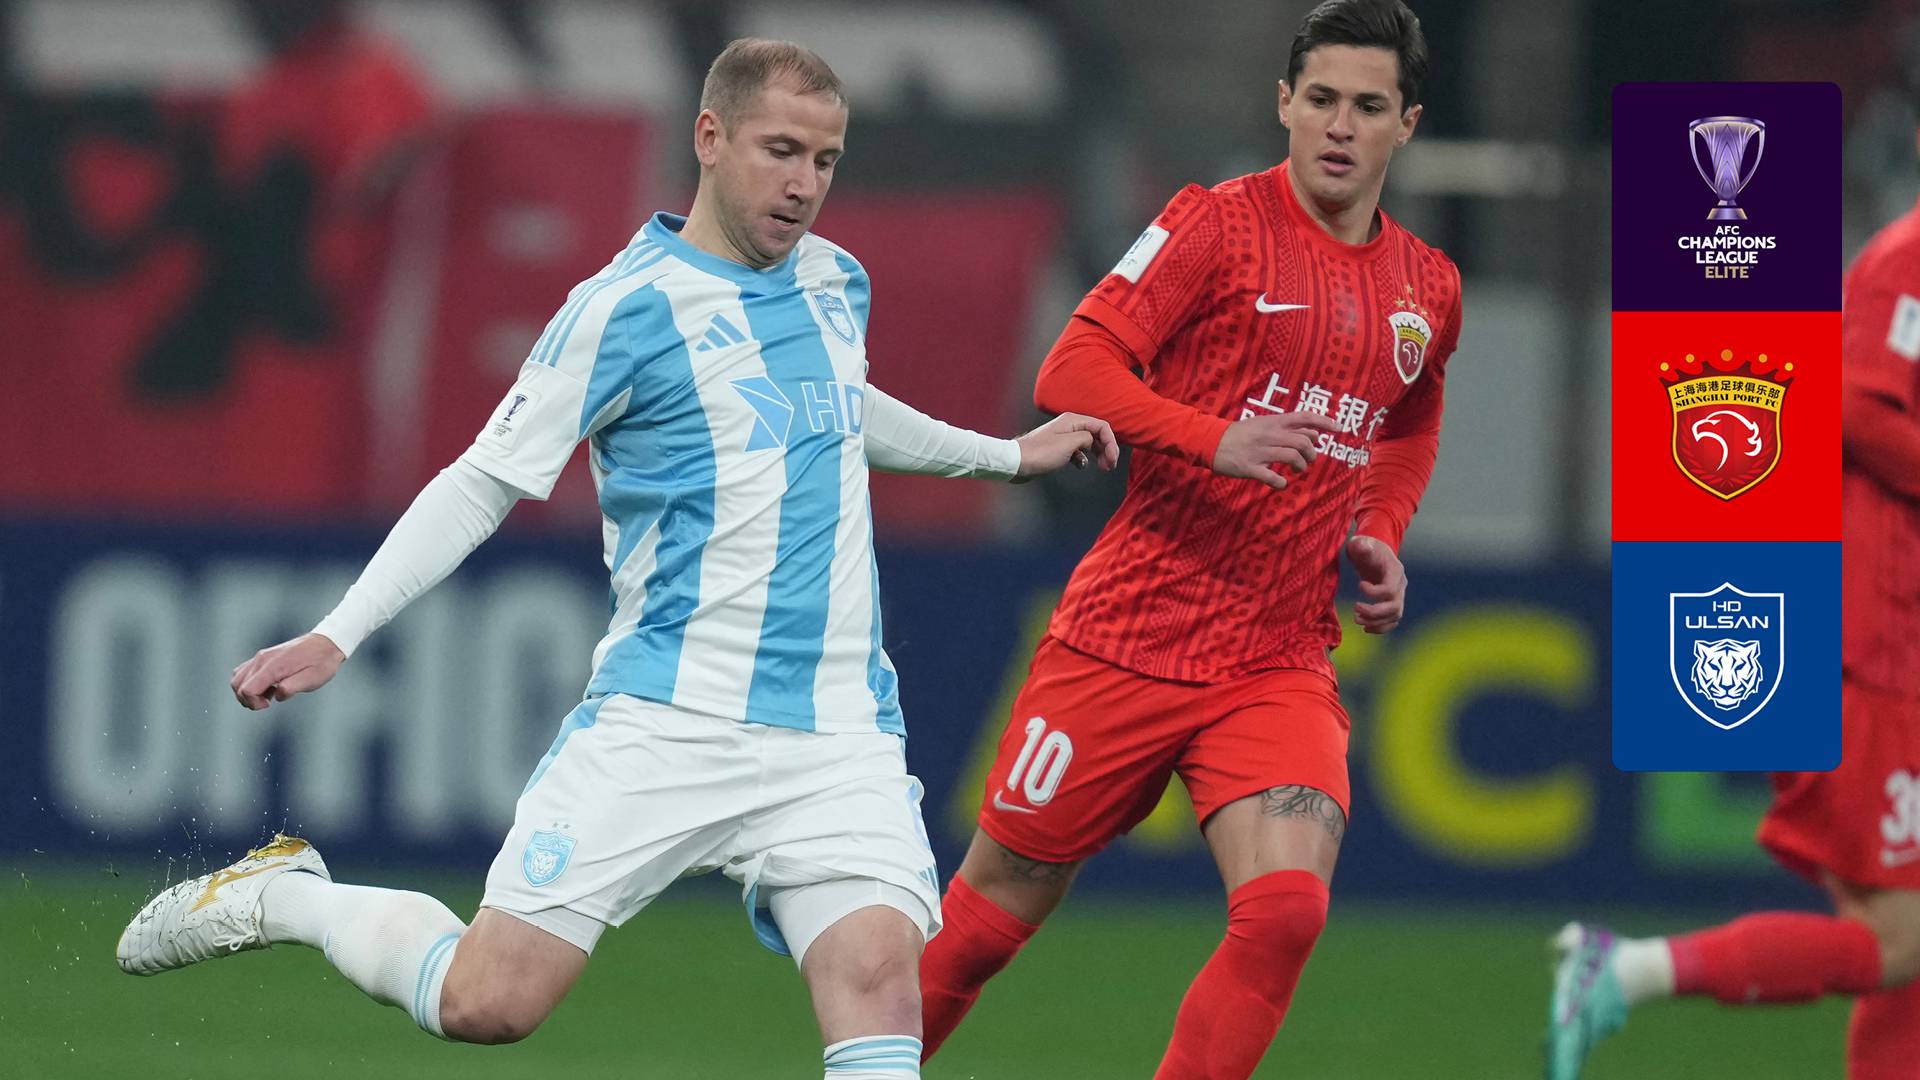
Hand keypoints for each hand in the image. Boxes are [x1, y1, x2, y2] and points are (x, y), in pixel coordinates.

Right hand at [231, 632, 346, 710]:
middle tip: (267, 703)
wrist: (326, 643)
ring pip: (238, 679)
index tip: (269, 704)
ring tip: (269, 695)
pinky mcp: (263, 658)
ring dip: (247, 692)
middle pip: (237, 685)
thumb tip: (277, 695)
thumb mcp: (312, 678)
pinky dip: (250, 684)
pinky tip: (268, 688)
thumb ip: (293, 687)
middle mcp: (261, 659)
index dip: (253, 703)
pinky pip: (245, 672)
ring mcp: (260, 657)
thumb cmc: (321, 662)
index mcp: (272, 666)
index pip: (246, 689)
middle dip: (247, 700)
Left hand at [1013, 412, 1119, 481]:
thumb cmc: (1041, 453)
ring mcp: (1064, 437)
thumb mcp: (1069, 444)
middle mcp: (1070, 426)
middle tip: (1110, 466)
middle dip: (1106, 449)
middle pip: (1097, 434)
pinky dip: (1083, 458)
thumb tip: (1091, 441)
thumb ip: (1086, 438)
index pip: (1102, 426)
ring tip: (1103, 468)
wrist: (1016, 462)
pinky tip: (1081, 466)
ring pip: (1089, 443)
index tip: (1112, 459)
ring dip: (1098, 454)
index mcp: (1073, 421)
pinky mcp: (1058, 448)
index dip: (1111, 442)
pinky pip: (1078, 451)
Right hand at [1212, 411, 1341, 490]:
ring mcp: (1260, 451)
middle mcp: (1269, 435)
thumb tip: (1314, 434)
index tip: (1339, 428)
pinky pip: (1272, 477)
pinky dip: (1281, 483)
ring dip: (1300, 467)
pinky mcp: (1250, 467)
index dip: (1324, 422)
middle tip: (1308, 460)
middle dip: (1312, 454)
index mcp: (1273, 422)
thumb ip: (1287, 428)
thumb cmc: (1241, 433)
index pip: (1304, 417)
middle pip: (1303, 442)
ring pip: (1292, 457)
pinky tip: (1281, 483)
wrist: (1212, 441)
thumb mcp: (1264, 424)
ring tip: (1297, 470)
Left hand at [1346, 534, 1405, 633]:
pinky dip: (1381, 627)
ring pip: (1394, 616)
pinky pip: (1392, 620)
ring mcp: (1398, 595)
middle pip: (1395, 607)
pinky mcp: (1392, 602)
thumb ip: (1362, 545)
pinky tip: (1366, 628)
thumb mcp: (1361, 543)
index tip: (1359, 584)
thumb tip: (1363, 546)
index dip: (1374, 592)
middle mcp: (1400, 584)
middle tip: (1355, 609)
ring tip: (1356, 619)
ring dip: (1376, 622)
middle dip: (1374, 613)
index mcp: (1395, 570)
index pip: (1390, 589)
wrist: (1373, 552)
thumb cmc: (1365, 547)